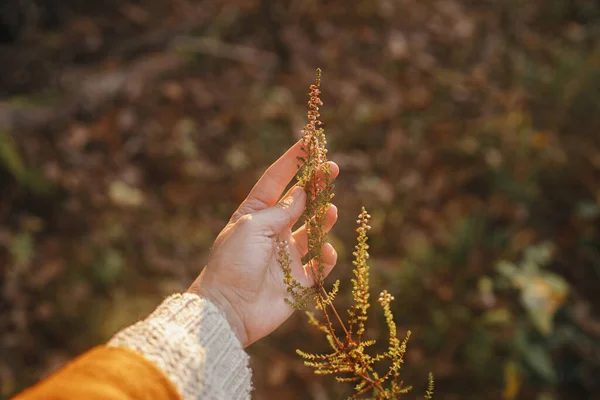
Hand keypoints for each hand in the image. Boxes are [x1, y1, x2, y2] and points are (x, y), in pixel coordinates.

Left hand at [188, 140, 338, 346]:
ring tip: (331, 209)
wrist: (228, 310)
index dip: (292, 161)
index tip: (309, 141)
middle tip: (332, 169)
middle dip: (316, 185)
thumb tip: (302, 193)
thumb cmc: (233, 262)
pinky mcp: (298, 281)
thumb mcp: (253, 227)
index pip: (276, 181)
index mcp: (255, 215)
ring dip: (324, 218)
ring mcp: (287, 256)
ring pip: (313, 231)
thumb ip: (281, 210)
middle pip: (300, 202)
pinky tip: (326, 251)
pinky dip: (327, 257)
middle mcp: (273, 232)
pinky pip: (320, 265)